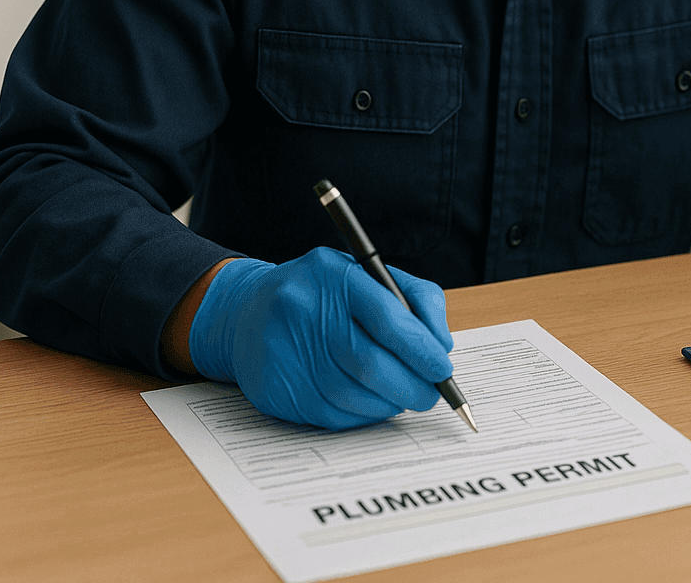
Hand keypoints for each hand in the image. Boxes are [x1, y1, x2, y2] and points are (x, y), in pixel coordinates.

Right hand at [187, 247, 454, 428]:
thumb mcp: (368, 276)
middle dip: (411, 385)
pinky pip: (330, 414)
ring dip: (388, 404)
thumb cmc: (323, 294)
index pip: (387, 316)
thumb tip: (441, 346)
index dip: (421, 349)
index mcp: (332, 274)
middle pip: (370, 363)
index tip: (443, 368)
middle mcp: (302, 309)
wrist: (247, 312)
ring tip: (402, 397)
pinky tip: (371, 404)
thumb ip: (416, 299)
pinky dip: (362, 415)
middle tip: (431, 394)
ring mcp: (282, 351)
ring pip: (352, 395)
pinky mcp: (273, 387)